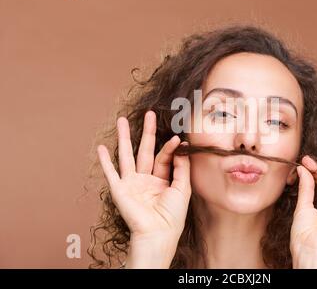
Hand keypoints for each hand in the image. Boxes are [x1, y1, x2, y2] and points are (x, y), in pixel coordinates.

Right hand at [97, 111, 190, 266]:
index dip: (170, 147)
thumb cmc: (173, 215)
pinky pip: (111, 172)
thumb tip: (183, 147)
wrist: (158, 233)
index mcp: (161, 180)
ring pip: (127, 155)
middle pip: (145, 150)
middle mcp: (145, 179)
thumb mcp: (183, 188)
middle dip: (147, 132)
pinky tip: (102, 147)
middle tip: (149, 114)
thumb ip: (182, 167)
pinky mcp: (120, 189)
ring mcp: (131, 183)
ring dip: (124, 138)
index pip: (164, 157)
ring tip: (122, 120)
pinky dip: (105, 161)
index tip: (177, 138)